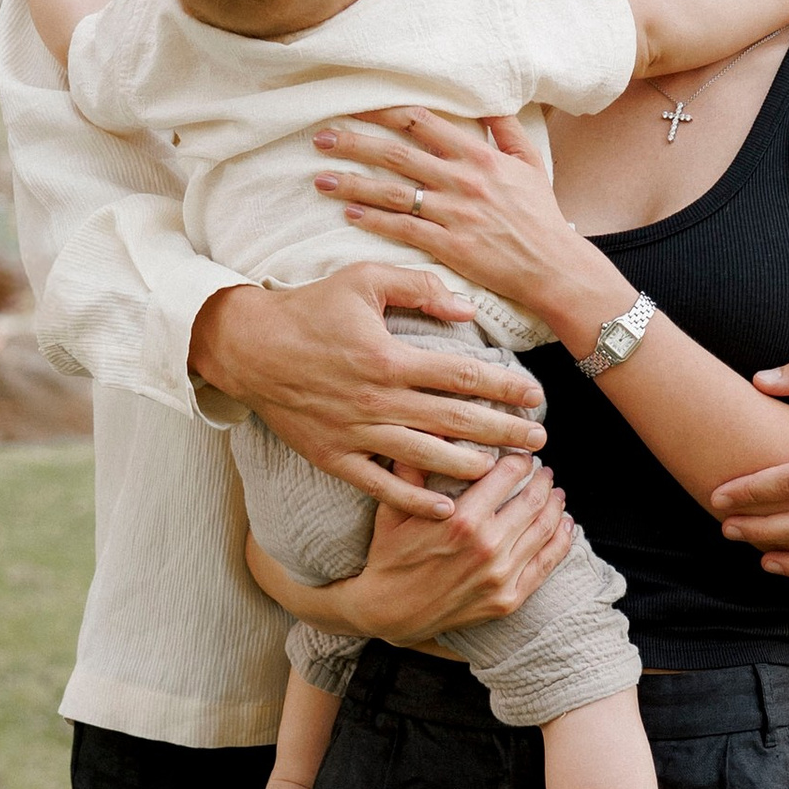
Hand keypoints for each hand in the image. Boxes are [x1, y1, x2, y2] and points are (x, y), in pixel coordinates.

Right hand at [190, 265, 546, 514]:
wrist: (248, 347)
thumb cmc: (309, 308)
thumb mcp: (363, 280)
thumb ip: (418, 287)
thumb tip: (465, 308)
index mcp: (389, 358)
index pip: (462, 376)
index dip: (504, 386)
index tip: (536, 395)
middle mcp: (377, 401)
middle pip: (455, 421)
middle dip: (503, 431)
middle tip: (540, 440)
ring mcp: (356, 433)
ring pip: (425, 456)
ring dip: (470, 466)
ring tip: (506, 471)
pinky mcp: (334, 457)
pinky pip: (380, 485)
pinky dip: (415, 499)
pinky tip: (447, 508)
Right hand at [243, 457, 572, 646]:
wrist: (389, 612)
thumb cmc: (389, 555)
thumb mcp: (393, 508)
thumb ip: (413, 468)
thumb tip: (428, 427)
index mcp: (461, 519)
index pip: (507, 475)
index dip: (520, 459)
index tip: (522, 452)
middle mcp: (487, 546)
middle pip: (533, 500)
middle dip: (542, 480)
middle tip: (544, 470)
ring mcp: (501, 575)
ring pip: (545, 529)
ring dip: (556, 505)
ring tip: (556, 492)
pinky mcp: (509, 599)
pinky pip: (547, 564)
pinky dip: (562, 540)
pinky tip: (567, 525)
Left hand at [310, 111, 608, 344]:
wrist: (554, 266)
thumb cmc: (541, 217)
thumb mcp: (531, 164)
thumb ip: (507, 131)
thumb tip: (488, 103)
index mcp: (479, 156)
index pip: (422, 123)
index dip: (384, 112)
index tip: (355, 106)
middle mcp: (462, 180)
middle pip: (397, 153)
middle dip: (355, 143)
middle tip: (321, 137)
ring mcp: (454, 213)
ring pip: (393, 192)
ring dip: (353, 184)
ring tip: (321, 178)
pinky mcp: (449, 246)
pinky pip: (403, 229)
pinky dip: (374, 221)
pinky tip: (349, 214)